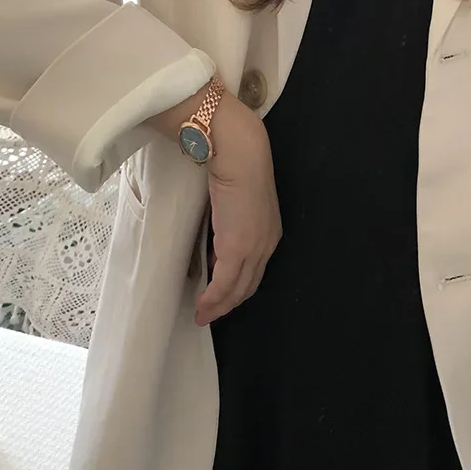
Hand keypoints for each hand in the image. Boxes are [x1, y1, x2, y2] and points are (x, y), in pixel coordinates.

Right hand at [195, 95, 281, 326]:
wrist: (239, 154)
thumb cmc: (234, 167)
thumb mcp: (235, 200)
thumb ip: (229, 219)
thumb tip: (213, 235)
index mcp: (269, 231)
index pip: (255, 268)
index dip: (238, 286)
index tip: (220, 295)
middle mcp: (267, 244)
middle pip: (249, 284)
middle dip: (229, 302)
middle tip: (209, 313)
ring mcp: (254, 249)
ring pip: (238, 289)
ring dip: (219, 306)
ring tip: (202, 315)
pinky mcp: (237, 250)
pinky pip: (224, 284)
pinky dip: (212, 300)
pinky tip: (201, 308)